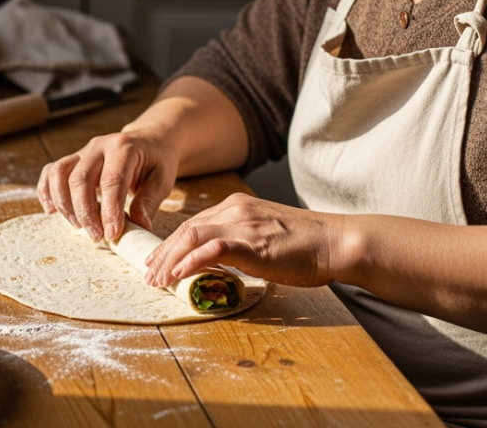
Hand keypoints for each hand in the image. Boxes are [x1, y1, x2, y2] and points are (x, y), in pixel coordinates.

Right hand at [37, 130, 177, 241]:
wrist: (149, 141)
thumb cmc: (156, 162)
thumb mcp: (162, 180)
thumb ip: (148, 202)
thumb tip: (138, 226)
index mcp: (124, 147)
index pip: (111, 181)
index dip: (109, 210)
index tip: (112, 234)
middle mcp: (99, 145)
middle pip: (81, 179)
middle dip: (85, 212)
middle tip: (96, 237)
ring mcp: (83, 151)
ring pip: (59, 174)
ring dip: (64, 204)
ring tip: (78, 227)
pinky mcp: (73, 159)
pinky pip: (51, 172)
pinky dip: (46, 191)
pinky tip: (52, 211)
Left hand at [143, 193, 342, 287]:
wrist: (336, 242)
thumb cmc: (307, 245)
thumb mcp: (265, 237)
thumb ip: (240, 244)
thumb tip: (218, 262)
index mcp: (238, 207)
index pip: (194, 224)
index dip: (171, 244)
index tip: (158, 261)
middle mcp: (236, 211)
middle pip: (186, 229)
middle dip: (163, 254)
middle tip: (149, 274)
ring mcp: (244, 225)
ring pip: (193, 236)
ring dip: (170, 260)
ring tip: (157, 279)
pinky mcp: (254, 244)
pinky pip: (214, 249)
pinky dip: (192, 261)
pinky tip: (180, 274)